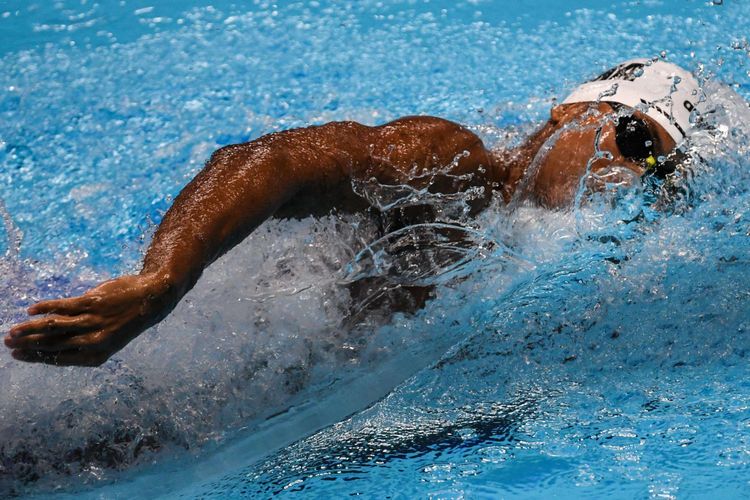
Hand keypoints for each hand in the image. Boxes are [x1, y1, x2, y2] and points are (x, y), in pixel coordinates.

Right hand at [4, 273, 174, 366]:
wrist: (152, 299)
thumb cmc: (126, 320)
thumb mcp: (107, 338)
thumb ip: (82, 340)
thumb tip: (50, 338)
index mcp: (96, 355)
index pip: (58, 359)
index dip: (35, 357)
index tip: (17, 354)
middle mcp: (94, 341)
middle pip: (53, 344)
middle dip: (28, 344)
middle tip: (8, 341)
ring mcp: (93, 321)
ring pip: (54, 327)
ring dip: (30, 328)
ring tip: (14, 329)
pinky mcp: (93, 302)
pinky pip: (63, 306)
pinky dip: (45, 307)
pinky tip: (32, 310)